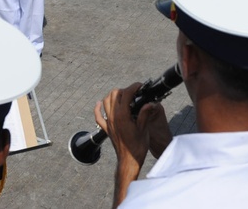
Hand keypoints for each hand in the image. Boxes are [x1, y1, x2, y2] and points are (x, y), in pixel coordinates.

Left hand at [95, 83, 171, 207]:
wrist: (128, 161)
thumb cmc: (137, 147)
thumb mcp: (144, 129)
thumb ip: (144, 114)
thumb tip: (150, 103)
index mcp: (123, 115)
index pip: (126, 94)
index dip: (133, 87)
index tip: (140, 86)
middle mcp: (113, 116)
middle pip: (114, 94)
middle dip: (124, 90)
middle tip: (134, 93)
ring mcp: (108, 122)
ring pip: (105, 101)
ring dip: (112, 96)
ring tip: (122, 96)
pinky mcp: (106, 128)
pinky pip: (98, 116)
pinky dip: (98, 108)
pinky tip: (99, 103)